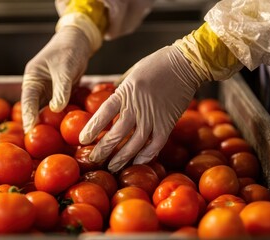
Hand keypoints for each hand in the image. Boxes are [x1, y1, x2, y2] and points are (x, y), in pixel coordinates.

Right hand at [21, 26, 91, 132]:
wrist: (78, 41)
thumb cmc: (69, 50)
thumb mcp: (65, 68)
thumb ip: (61, 89)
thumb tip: (55, 109)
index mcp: (32, 77)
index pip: (27, 100)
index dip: (28, 115)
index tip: (30, 129)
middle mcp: (37, 86)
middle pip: (33, 108)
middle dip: (35, 123)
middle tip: (36, 140)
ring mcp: (47, 91)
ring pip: (44, 110)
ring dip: (47, 123)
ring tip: (49, 139)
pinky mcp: (58, 94)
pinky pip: (56, 108)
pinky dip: (58, 117)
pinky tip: (62, 129)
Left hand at [79, 46, 204, 171]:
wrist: (186, 63)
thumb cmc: (157, 64)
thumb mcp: (132, 73)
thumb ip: (121, 89)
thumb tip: (111, 99)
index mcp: (126, 91)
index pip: (104, 113)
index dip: (92, 128)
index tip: (83, 140)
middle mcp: (138, 106)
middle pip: (117, 133)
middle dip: (104, 149)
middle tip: (94, 160)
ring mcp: (154, 116)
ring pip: (135, 143)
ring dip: (122, 157)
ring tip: (112, 167)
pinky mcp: (168, 122)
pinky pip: (156, 144)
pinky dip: (146, 155)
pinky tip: (136, 162)